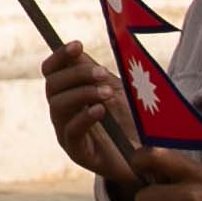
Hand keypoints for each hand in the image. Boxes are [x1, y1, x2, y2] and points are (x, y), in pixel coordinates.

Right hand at [36, 43, 138, 185]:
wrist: (149, 155)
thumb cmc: (132, 121)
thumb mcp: (116, 90)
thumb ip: (96, 73)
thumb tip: (78, 50)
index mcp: (69, 94)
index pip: (52, 72)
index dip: (60, 57)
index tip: (78, 45)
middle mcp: (63, 113)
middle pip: (52, 86)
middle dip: (77, 74)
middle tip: (102, 73)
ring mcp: (68, 134)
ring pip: (58, 106)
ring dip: (82, 93)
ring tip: (107, 93)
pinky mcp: (78, 153)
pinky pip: (71, 132)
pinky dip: (84, 117)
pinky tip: (100, 110)